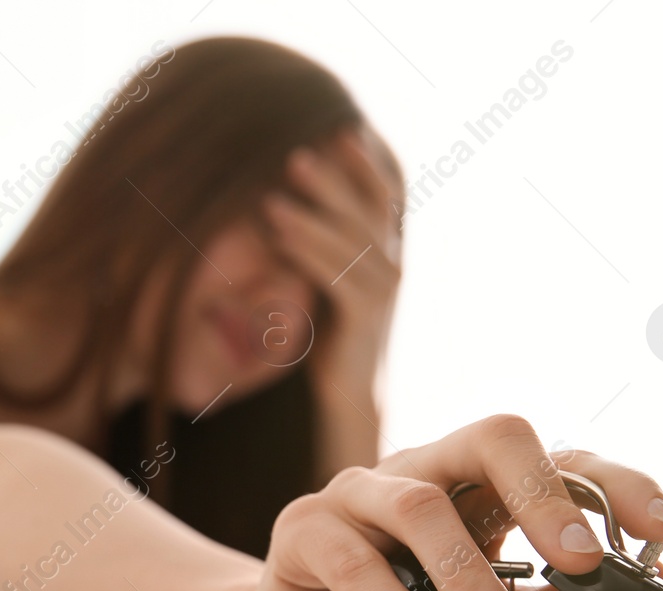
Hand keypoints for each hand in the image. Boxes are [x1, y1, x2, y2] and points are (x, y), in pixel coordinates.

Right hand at [233, 414, 662, 590]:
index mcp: (476, 487)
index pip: (558, 459)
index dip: (617, 484)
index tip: (660, 531)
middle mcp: (422, 473)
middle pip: (492, 437)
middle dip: (545, 494)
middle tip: (579, 561)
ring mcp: (358, 495)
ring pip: (420, 503)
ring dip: (470, 574)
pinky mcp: (303, 531)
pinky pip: (352, 558)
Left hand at [262, 125, 403, 391]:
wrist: (350, 390)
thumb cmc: (331, 332)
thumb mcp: (328, 277)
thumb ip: (322, 242)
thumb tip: (282, 199)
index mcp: (387, 248)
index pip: (385, 193)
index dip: (367, 162)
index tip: (342, 128)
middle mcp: (392, 263)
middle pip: (364, 209)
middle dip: (331, 181)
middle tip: (295, 155)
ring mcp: (383, 289)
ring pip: (347, 241)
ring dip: (308, 218)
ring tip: (270, 201)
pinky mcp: (365, 315)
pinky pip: (335, 276)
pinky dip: (306, 253)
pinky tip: (278, 238)